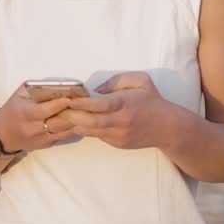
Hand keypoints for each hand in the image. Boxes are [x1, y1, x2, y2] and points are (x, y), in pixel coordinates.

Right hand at [0, 84, 80, 152]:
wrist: (2, 135)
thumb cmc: (12, 110)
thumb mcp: (19, 95)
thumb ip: (36, 88)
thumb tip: (57, 85)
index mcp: (25, 113)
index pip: (46, 110)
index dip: (59, 104)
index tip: (71, 97)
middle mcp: (33, 128)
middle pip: (58, 122)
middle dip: (73, 113)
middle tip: (86, 104)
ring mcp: (41, 139)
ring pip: (64, 131)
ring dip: (77, 122)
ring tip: (88, 112)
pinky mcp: (47, 145)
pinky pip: (64, 136)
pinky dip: (74, 128)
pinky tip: (82, 121)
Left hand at [59, 72, 181, 150]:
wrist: (167, 128)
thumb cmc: (152, 100)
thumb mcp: (141, 80)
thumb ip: (117, 80)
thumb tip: (95, 90)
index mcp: (126, 103)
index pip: (101, 105)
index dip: (82, 103)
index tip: (68, 99)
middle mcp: (121, 121)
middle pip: (91, 122)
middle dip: (71, 117)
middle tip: (55, 111)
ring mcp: (118, 135)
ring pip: (90, 132)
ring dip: (73, 126)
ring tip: (57, 119)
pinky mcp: (117, 143)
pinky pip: (97, 136)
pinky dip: (84, 130)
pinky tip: (73, 125)